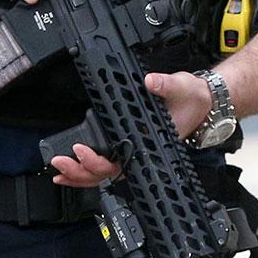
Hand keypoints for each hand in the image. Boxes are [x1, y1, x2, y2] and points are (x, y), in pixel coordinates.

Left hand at [49, 72, 217, 185]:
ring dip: (78, 174)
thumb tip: (151, 82)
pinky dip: (85, 166)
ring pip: (102, 173)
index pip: (119, 164)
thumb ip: (165, 85)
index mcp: (149, 145)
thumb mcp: (181, 88)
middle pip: (105, 175)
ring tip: (58, 168)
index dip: (96, 162)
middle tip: (59, 161)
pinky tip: (71, 164)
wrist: (200, 100)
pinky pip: (105, 162)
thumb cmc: (191, 100)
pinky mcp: (127, 144)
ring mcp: (132, 151)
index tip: (81, 150)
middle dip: (79, 172)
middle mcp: (139, 152)